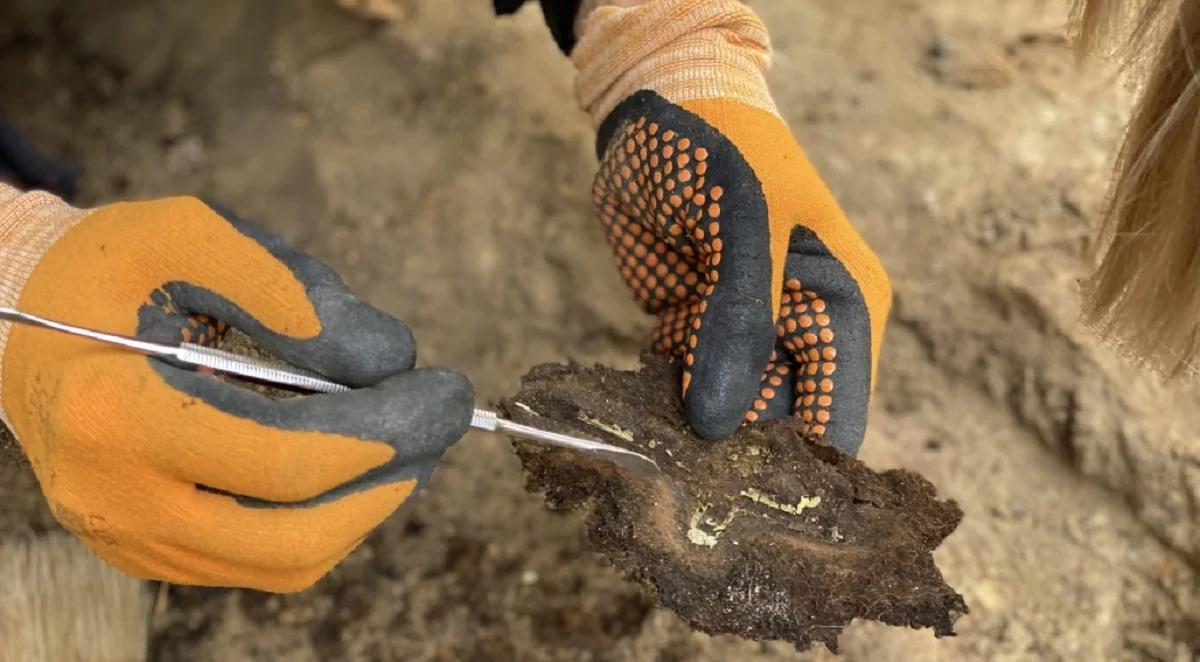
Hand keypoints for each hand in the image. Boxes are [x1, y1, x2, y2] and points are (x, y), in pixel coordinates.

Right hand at [1, 196, 471, 591]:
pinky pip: (262, 560)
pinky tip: (360, 463)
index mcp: (114, 417)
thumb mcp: (189, 236)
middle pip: (293, 535)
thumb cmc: (106, 272)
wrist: (25, 324)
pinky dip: (327, 517)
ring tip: (415, 441)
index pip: (282, 458)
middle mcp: (116, 502)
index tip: (444, 390)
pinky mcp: (151, 554)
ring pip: (285, 561)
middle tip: (444, 421)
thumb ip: (290, 291)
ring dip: (369, 505)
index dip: (381, 429)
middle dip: (390, 478)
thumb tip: (387, 358)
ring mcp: (132, 542)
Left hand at [577, 0, 891, 452]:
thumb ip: (739, 318)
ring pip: (721, 414)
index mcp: (843, 310)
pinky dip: (656, 403)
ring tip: (648, 450)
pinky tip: (630, 414)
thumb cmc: (723, 147)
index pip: (836, 420)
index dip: (797, 470)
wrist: (659, 105)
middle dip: (730, 458)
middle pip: (775, 429)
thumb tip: (721, 422)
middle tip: (677, 487)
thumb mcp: (742, 221)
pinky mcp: (691, 331)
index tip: (741, 504)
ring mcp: (743, 336)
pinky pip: (678, 386)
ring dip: (685, 435)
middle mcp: (800, 334)